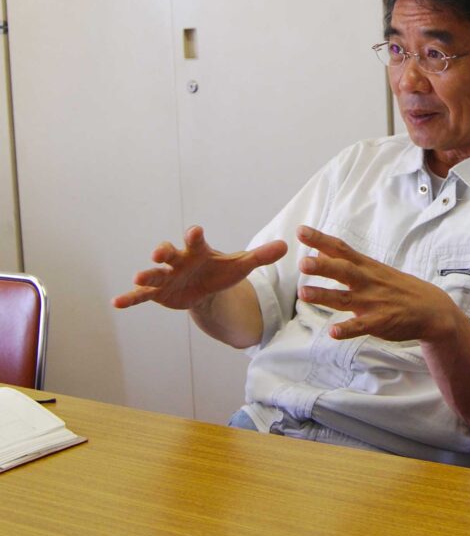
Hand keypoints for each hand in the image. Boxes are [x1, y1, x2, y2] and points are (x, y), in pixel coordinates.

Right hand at [112, 225, 286, 310]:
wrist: (205, 289)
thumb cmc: (221, 272)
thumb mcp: (241, 266)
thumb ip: (261, 256)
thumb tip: (287, 245)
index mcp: (198, 251)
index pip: (195, 240)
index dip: (194, 236)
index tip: (195, 231)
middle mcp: (178, 261)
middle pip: (168, 253)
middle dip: (163, 253)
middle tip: (158, 254)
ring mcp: (166, 276)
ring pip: (153, 274)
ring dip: (146, 275)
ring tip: (138, 278)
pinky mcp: (158, 293)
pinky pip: (142, 296)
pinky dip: (130, 299)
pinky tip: (116, 304)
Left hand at [296, 226, 452, 341]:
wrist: (432, 309)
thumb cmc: (399, 288)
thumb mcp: (376, 270)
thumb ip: (348, 262)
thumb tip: (321, 251)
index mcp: (367, 267)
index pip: (341, 249)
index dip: (321, 240)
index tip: (301, 231)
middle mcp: (368, 282)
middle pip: (343, 271)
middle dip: (323, 267)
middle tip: (302, 263)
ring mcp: (374, 302)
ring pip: (346, 298)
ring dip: (325, 296)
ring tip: (304, 294)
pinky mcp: (381, 322)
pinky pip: (361, 326)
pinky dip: (348, 329)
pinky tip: (333, 332)